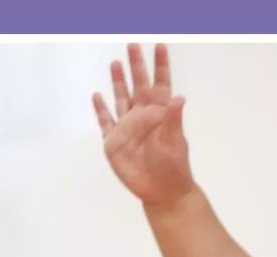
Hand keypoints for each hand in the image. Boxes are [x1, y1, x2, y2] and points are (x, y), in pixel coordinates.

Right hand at [92, 43, 194, 209]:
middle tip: (133, 45)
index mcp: (159, 113)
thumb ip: (173, 119)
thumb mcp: (175, 142)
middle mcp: (142, 116)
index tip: (160, 46)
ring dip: (118, 82)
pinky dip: (101, 109)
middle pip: (138, 85)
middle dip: (136, 65)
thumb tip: (179, 97)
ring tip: (116, 64)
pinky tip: (97, 96)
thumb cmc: (173, 167)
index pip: (160, 84)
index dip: (160, 66)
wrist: (161, 192)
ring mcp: (127, 128)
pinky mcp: (114, 142)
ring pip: (121, 98)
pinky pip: (105, 121)